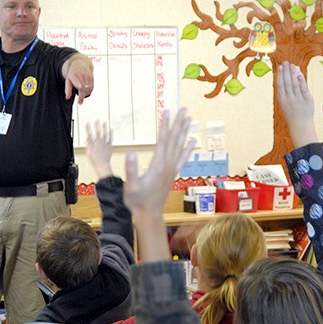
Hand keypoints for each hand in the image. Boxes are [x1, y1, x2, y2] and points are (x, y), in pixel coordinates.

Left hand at [63, 54, 93, 102]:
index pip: (77, 79)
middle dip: (82, 96)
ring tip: (82, 97)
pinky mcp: (92, 77)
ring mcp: (87, 75)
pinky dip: (89, 91)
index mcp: (74, 75)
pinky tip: (86, 93)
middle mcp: (81, 74)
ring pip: (88, 88)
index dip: (78, 83)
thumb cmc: (73, 74)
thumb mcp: (68, 80)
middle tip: (80, 102)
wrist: (80, 64)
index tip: (80, 87)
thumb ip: (67, 89)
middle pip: (83, 87)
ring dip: (86, 94)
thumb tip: (67, 97)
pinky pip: (92, 87)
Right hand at [86, 121, 112, 178]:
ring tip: (104, 122)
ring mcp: (104, 144)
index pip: (89, 134)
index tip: (87, 123)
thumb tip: (88, 141)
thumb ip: (88, 146)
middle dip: (97, 125)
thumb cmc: (95, 160)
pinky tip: (111, 129)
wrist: (102, 164)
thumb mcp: (88, 153)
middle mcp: (99, 143)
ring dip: (104, 128)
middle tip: (96, 120)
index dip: (88, 128)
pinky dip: (111, 133)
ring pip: (104, 134)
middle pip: (98, 132)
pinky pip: (110, 138)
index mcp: (92, 144)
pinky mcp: (109, 146)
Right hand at [124, 108, 195, 261]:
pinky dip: (188, 148)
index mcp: (158, 165)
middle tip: (184, 109)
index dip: (164, 124)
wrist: (149, 214)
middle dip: (178, 123)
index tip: (166, 111)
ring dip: (184, 131)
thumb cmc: (137, 200)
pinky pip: (183, 158)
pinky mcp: (173, 174)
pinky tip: (192, 141)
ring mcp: (172, 169)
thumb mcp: (131, 185)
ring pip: (180, 146)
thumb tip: (130, 152)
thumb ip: (131, 169)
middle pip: (175, 139)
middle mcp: (168, 165)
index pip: (163, 140)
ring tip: (188, 118)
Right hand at [276, 61, 317, 147]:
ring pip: (295, 84)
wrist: (300, 124)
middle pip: (287, 82)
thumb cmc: (291, 112)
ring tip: (292, 65)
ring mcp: (298, 100)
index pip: (280, 85)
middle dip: (286, 71)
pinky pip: (304, 88)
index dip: (280, 75)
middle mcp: (289, 99)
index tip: (280, 66)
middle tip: (286, 62)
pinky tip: (299, 74)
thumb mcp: (284, 103)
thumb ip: (285, 90)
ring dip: (293, 73)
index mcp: (282, 100)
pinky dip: (301, 80)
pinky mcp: (307, 100)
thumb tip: (286, 75)